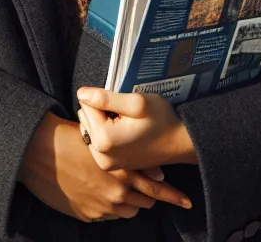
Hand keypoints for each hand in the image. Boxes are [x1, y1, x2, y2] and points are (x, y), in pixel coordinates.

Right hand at [19, 115, 191, 222]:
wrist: (37, 153)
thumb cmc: (69, 139)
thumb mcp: (105, 143)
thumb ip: (130, 158)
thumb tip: (152, 170)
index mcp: (122, 172)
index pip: (157, 189)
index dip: (174, 196)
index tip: (187, 202)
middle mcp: (115, 193)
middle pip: (144, 203)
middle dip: (146, 196)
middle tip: (143, 187)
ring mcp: (101, 208)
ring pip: (128, 212)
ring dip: (128, 203)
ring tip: (118, 189)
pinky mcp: (87, 216)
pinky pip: (107, 216)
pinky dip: (108, 207)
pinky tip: (98, 193)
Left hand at [76, 88, 198, 172]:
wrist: (179, 143)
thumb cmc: (162, 120)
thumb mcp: (137, 103)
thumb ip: (106, 98)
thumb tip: (80, 94)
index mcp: (104, 139)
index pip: (86, 105)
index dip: (105, 100)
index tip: (122, 106)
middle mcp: (100, 155)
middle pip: (86, 119)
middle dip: (101, 112)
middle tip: (124, 115)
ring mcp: (105, 163)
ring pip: (90, 130)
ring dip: (102, 123)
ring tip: (124, 124)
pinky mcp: (110, 166)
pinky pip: (97, 142)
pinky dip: (105, 135)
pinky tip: (122, 133)